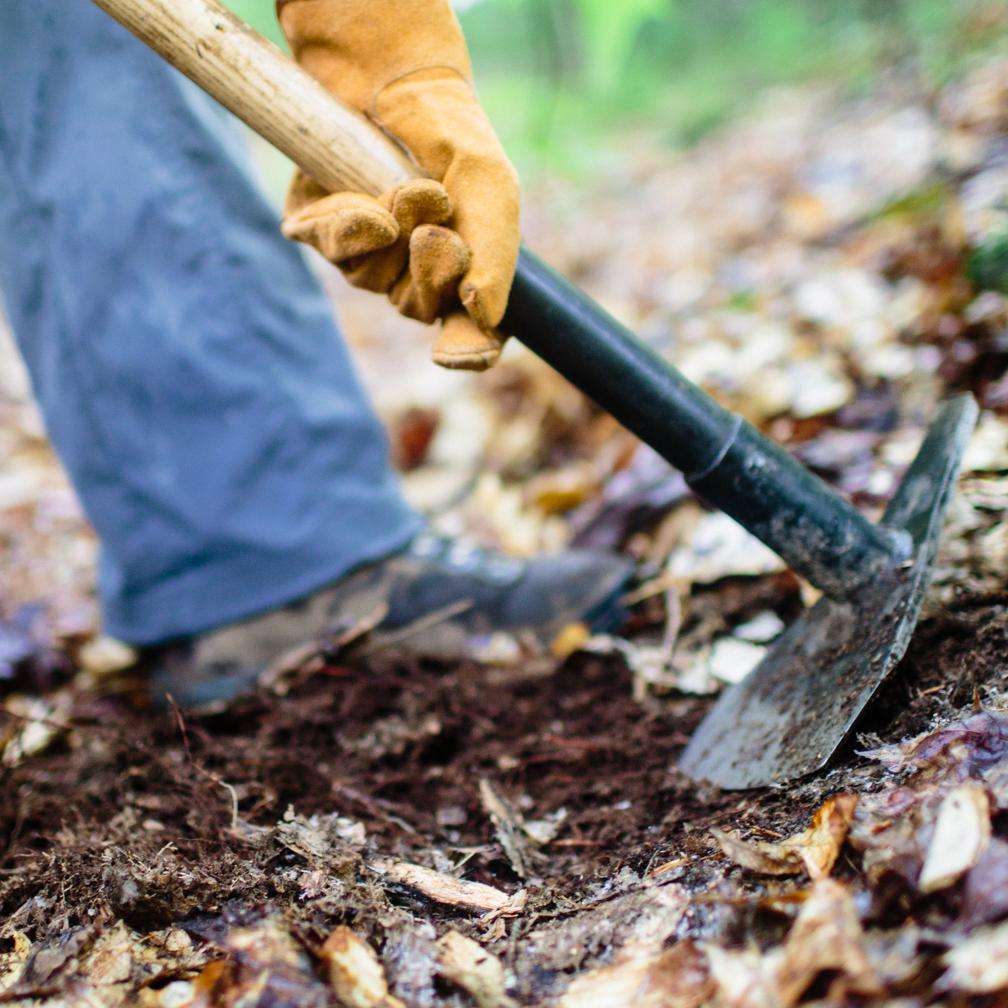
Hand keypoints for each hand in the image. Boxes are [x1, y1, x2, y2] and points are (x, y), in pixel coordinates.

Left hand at [278, 0, 520, 369]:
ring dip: (394, 237)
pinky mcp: (320, 230)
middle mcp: (409, 273)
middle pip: (418, 310)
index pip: (468, 337)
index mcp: (459, 274)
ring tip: (407, 189)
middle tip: (439, 231)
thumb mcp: (490, 189)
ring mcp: (363, 255)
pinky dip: (356, 227)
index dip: (467, 349)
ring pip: (372, 282)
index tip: (458, 354)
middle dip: (430, 271)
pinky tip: (370, 205)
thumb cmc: (451, 137)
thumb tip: (484, 315)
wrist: (395, 79)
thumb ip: (495, 254)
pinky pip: (335, 250)